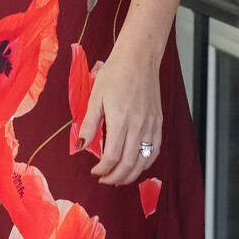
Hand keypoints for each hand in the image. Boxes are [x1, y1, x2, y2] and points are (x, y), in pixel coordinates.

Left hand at [76, 42, 162, 185]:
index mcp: (120, 120)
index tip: (94, 171)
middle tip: (104, 180)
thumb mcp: (95, 97)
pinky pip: (155, 150)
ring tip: (119, 178)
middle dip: (115, 178)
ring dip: (131, 175)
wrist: (139, 57)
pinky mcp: (158, 121)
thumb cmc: (115, 73)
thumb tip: (80, 146)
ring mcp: (151, 125)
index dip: (102, 170)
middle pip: (128, 164)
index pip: (112, 157)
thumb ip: (90, 124)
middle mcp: (138, 126)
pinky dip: (146, 163)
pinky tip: (137, 164)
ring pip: (144, 161)